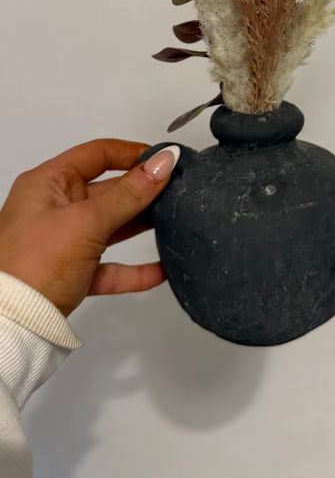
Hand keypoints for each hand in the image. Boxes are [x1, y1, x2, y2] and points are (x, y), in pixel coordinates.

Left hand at [0, 139, 179, 316]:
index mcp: (48, 183)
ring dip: (141, 225)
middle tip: (175, 190)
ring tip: (173, 220)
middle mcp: (54, 208)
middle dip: (141, 191)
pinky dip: (134, 268)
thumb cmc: (33, 265)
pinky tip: (160, 269)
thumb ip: (129, 194)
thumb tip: (162, 163)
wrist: (13, 323)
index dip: (132, 154)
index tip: (164, 160)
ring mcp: (64, 241)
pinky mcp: (72, 274)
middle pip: (107, 190)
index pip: (96, 154)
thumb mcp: (87, 222)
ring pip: (111, 226)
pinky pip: (110, 266)